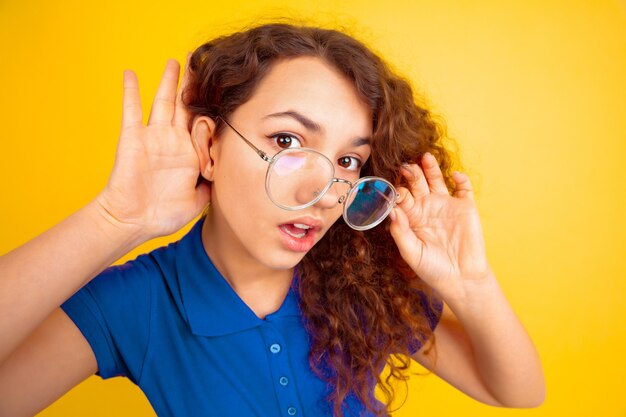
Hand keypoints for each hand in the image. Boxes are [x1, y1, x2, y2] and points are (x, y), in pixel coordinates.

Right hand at [96, 55, 209, 238]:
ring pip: (163, 102)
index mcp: (189, 154)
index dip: (212, 109)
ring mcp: (152, 137)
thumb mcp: (198, 200)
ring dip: (169, 81)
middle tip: (202, 63)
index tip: (224, 90)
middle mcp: (172, 141)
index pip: (203, 125)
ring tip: (177, 60)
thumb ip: (212, 184)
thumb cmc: (163, 215)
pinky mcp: (132, 138)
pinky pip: (130, 110)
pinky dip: (130, 91)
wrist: (132, 221)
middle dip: (194, 85)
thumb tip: (230, 174)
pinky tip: (130, 73)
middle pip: (185, 106)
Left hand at [389, 153, 491, 301]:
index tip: (393, 187)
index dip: (397, 189)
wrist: (461, 279)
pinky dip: (461, 178)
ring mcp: (446, 205)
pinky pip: (464, 187)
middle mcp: (427, 207)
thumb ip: (400, 232)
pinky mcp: (466, 206)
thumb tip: (392, 210)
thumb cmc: (432, 269)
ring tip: (425, 157)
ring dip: (431, 168)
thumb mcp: (411, 252)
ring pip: (437, 179)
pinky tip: (455, 175)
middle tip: (405, 165)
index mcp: (411, 216)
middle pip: (416, 183)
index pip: (401, 196)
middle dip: (410, 173)